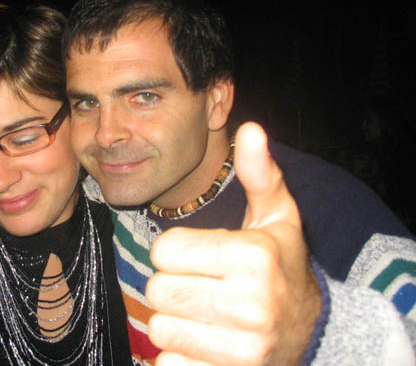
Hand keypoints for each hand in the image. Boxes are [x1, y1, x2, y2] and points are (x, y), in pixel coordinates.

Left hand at [146, 122, 320, 364]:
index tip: (198, 256)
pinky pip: (168, 364)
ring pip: (160, 328)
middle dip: (171, 285)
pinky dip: (178, 355)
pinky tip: (205, 344)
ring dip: (174, 321)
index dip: (175, 252)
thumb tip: (250, 128)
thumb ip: (260, 174)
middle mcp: (250, 305)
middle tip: (200, 286)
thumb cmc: (282, 265)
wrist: (312, 332)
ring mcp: (241, 349)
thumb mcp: (278, 217)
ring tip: (204, 315)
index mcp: (253, 257)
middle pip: (158, 290)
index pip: (164, 250)